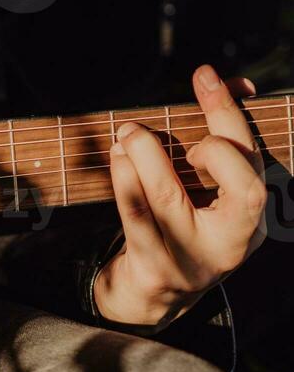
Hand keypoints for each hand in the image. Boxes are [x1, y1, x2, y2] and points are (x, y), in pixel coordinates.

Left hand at [96, 65, 267, 327]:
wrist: (154, 295)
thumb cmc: (185, 226)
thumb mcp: (211, 192)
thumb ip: (221, 140)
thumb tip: (235, 82)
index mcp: (253, 219)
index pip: (254, 163)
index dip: (230, 115)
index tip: (205, 76)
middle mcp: (233, 241)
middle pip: (242, 188)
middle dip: (213, 148)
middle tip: (185, 134)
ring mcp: (194, 258)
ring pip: (171, 200)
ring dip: (147, 157)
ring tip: (128, 132)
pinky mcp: (153, 267)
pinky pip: (135, 217)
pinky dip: (125, 179)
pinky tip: (117, 156)